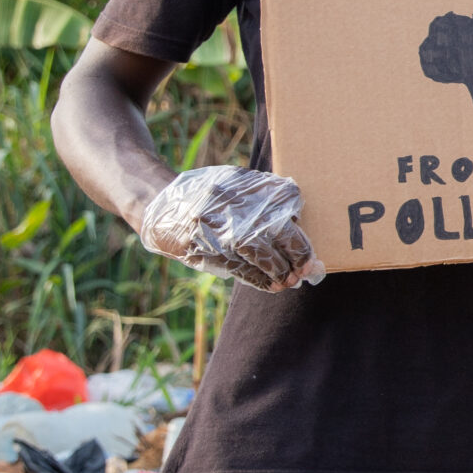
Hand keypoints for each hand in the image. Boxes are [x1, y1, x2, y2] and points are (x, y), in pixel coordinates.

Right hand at [137, 166, 322, 291]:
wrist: (161, 203)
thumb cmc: (211, 198)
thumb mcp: (240, 187)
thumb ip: (268, 202)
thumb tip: (299, 227)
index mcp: (249, 187)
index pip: (287, 213)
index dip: (300, 242)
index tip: (310, 259)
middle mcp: (235, 204)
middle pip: (276, 234)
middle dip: (294, 258)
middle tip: (303, 274)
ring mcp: (218, 226)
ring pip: (258, 254)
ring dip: (276, 272)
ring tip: (287, 283)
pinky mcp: (203, 246)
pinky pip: (237, 266)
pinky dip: (257, 279)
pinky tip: (269, 285)